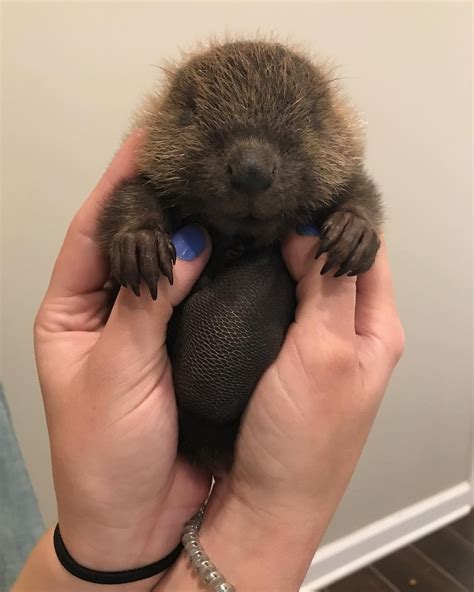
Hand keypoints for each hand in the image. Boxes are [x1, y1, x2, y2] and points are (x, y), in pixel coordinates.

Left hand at [33, 132, 211, 587]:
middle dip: (163, 195)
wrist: (139, 521)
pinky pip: (201, 295)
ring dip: (195, 226)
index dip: (122, 180)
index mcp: (74, 310)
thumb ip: (146, 303)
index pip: (96, 229)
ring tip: (226, 185)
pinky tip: (242, 241)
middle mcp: (111, 309)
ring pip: (172, 262)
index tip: (153, 136)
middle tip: (199, 152)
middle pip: (135, 236)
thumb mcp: (114, 372)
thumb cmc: (104, 456)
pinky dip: (219, 268)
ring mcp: (150, 326)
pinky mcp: (185, 345)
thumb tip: (186, 240)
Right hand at [159, 229, 403, 590]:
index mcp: (375, 326)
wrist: (261, 504)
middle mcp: (348, 329)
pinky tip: (236, 260)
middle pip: (335, 258)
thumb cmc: (302, 440)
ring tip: (247, 216)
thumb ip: (327, 287)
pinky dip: (261, 276)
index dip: (340, 211)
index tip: (301, 182)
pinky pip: (276, 301)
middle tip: (265, 195)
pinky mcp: (279, 354)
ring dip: (281, 249)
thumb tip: (316, 225)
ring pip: (303, 277)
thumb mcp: (325, 355)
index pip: (368, 246)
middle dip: (306, 225)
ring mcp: (312, 341)